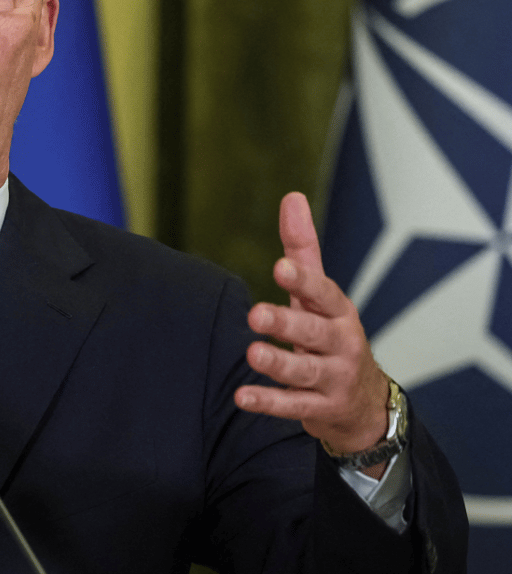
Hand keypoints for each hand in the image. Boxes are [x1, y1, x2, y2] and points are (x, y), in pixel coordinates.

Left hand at [234, 192, 389, 472]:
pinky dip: (269, 403)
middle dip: (288, 323)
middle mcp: (339, 343)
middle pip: (315, 331)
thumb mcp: (319, 294)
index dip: (304, 280)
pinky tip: (242, 396)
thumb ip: (303, 249)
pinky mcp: (321, 408)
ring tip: (252, 353)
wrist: (364, 403)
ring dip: (279, 363)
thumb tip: (292, 197)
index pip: (324, 293)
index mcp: (338, 312)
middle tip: (256, 314)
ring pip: (305, 371)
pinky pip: (294, 406)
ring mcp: (333, 378)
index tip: (280, 266)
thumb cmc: (331, 335)